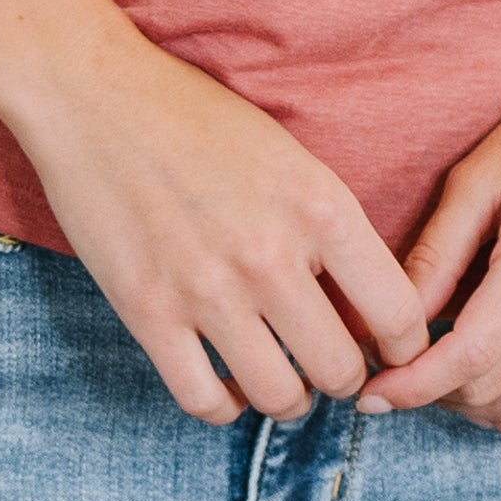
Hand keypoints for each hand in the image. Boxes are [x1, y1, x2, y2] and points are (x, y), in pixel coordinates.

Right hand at [15, 33, 432, 424]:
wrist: (96, 95)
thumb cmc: (196, 119)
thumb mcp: (289, 157)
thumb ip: (329, 229)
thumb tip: (365, 310)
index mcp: (320, 206)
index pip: (399, 315)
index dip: (404, 349)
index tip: (387, 352)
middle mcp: (271, 255)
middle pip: (342, 371)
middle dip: (341, 377)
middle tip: (324, 362)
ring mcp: (207, 289)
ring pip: (278, 397)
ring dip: (285, 397)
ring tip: (277, 375)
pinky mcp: (148, 311)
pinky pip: (203, 401)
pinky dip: (221, 405)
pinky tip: (222, 381)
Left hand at [356, 50, 500, 437]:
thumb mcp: (479, 174)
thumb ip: (436, 252)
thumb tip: (390, 320)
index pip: (471, 353)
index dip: (414, 384)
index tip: (373, 393)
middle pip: (498, 389)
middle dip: (436, 396)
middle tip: (400, 375)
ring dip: (479, 411)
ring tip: (444, 380)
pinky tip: (496, 390)